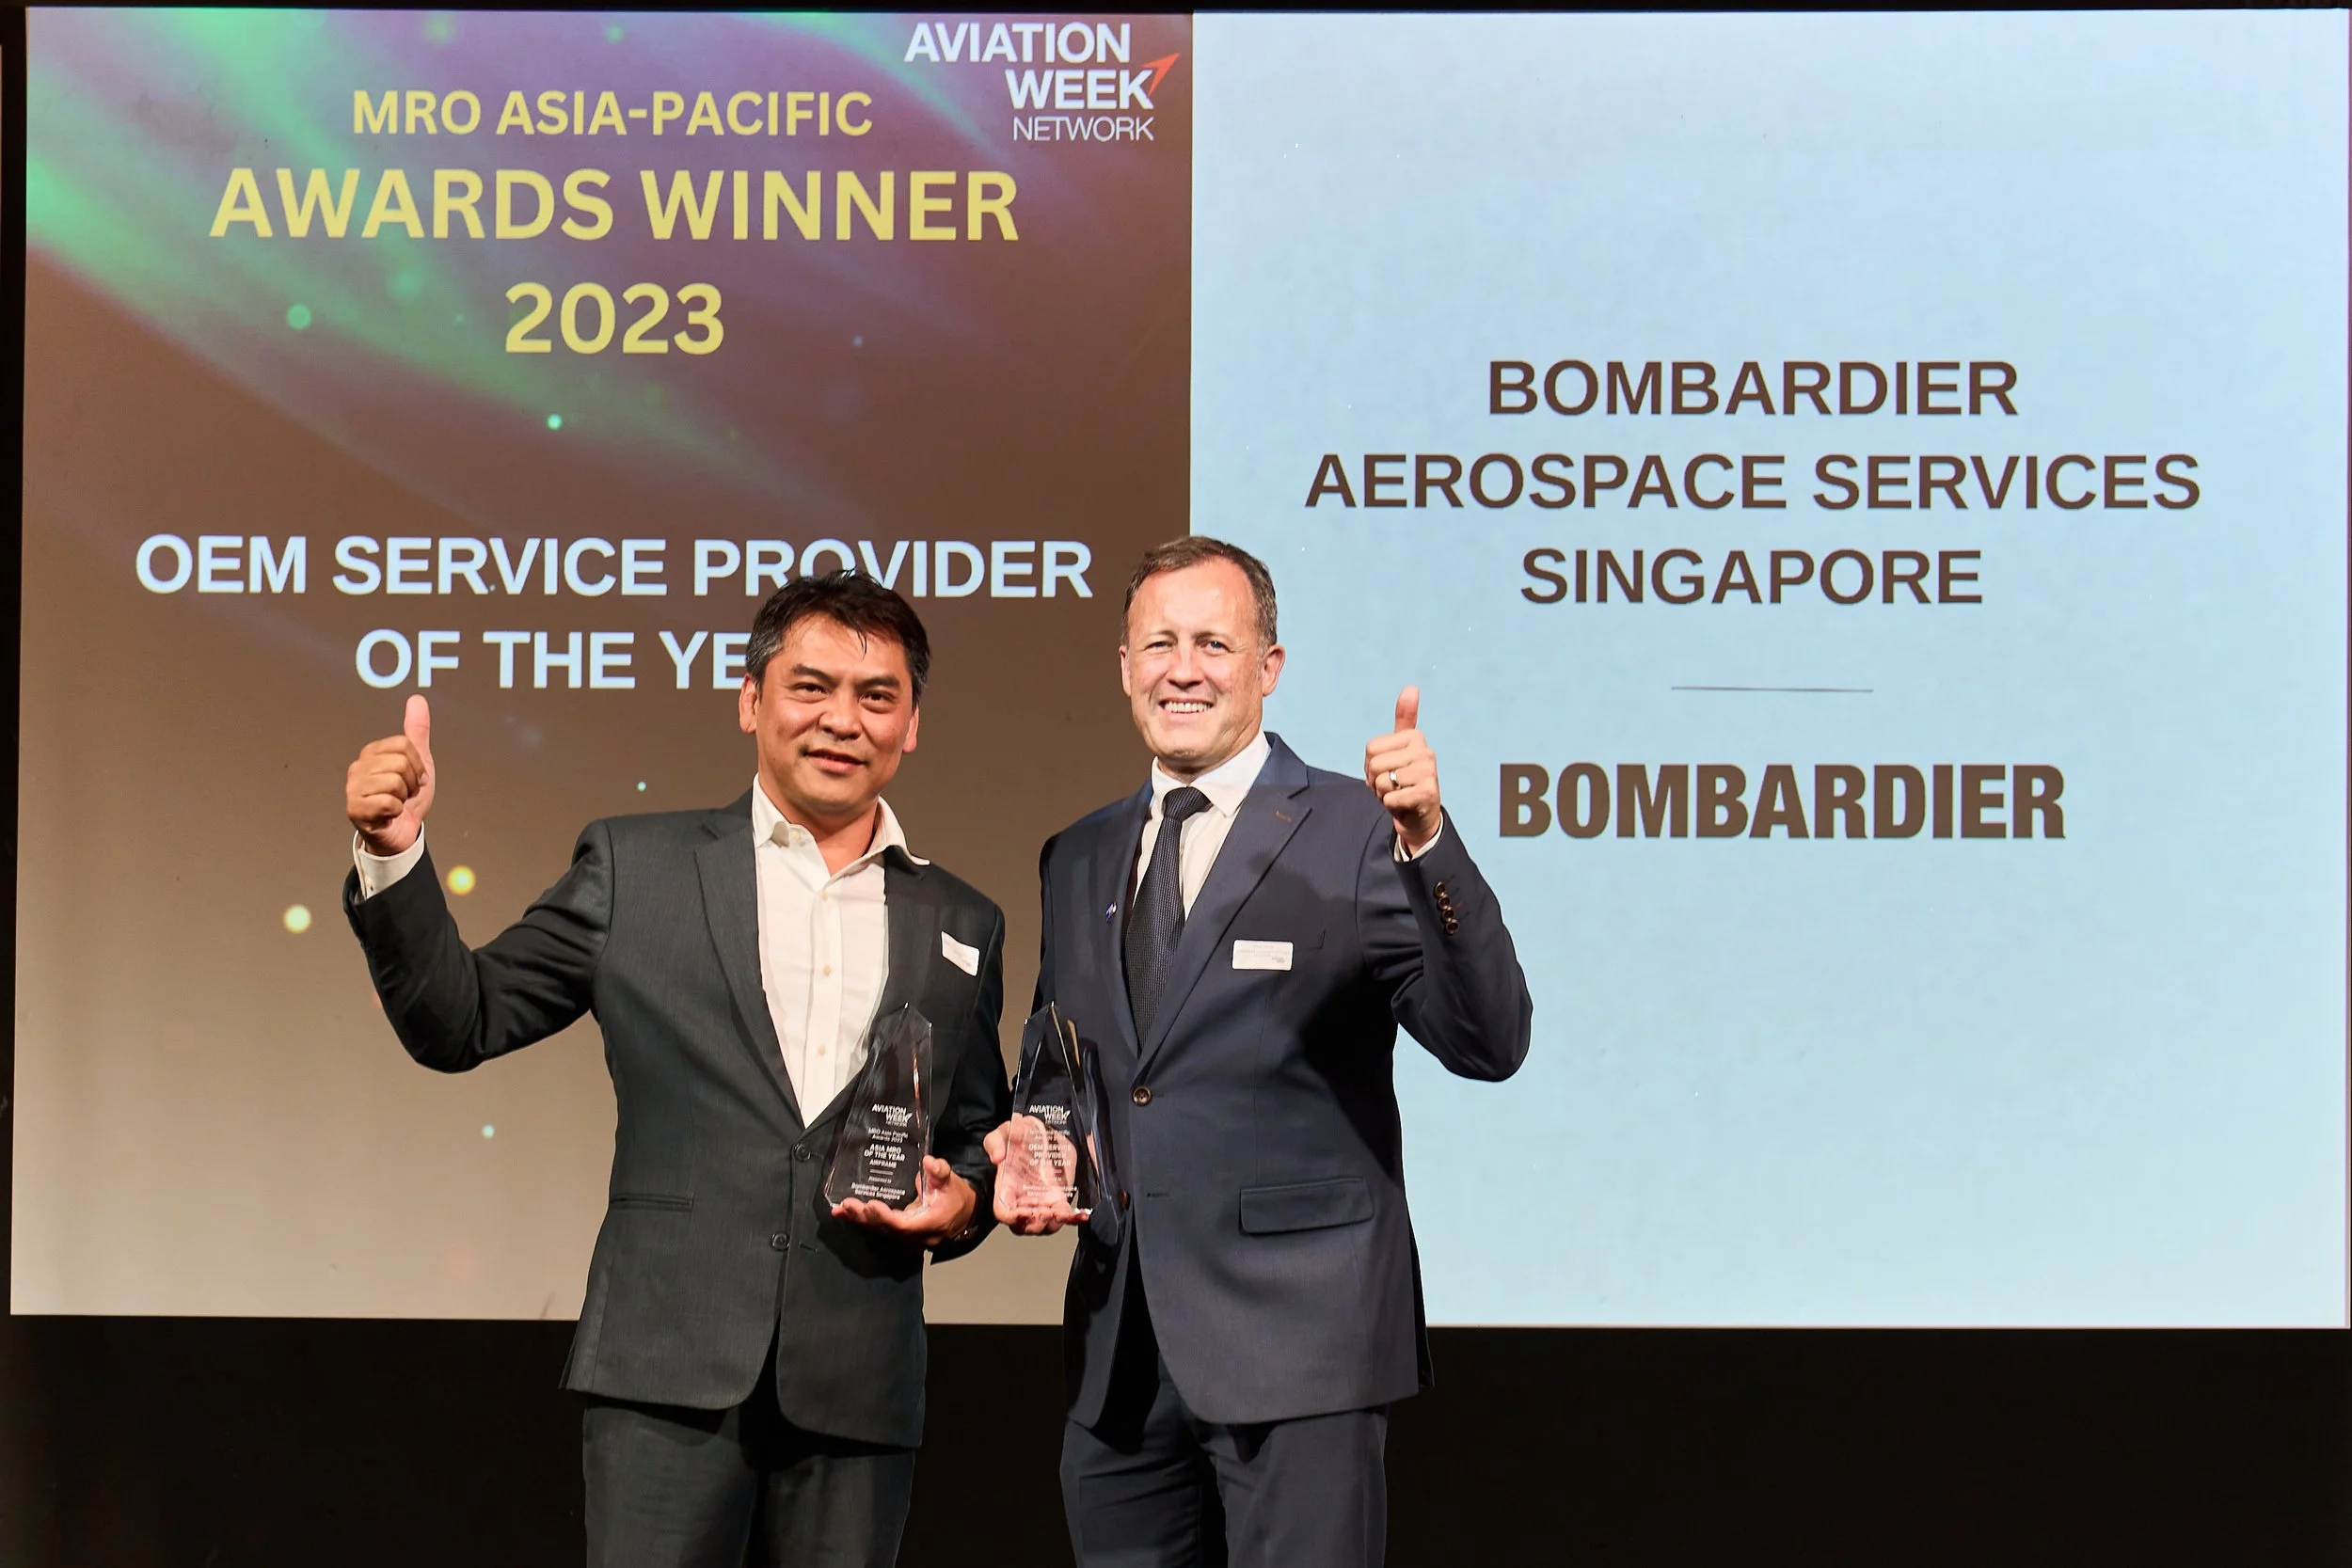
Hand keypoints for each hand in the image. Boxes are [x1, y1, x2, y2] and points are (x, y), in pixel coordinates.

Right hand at [345, 694, 435, 856]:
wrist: (404, 832)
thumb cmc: (408, 797)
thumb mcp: (419, 761)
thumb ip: (417, 731)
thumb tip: (417, 700)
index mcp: (371, 752)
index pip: (404, 744)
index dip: (418, 764)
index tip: (414, 777)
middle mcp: (358, 767)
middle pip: (400, 762)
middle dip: (411, 782)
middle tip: (405, 793)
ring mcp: (353, 788)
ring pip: (394, 782)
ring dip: (404, 797)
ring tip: (397, 803)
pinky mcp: (354, 809)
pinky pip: (388, 802)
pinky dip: (396, 811)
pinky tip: (389, 815)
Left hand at [831, 1155, 977, 1246]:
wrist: (964, 1213)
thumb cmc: (955, 1197)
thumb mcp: (950, 1181)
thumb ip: (939, 1171)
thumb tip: (928, 1161)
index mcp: (929, 1224)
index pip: (903, 1224)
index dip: (886, 1217)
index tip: (871, 1204)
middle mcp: (916, 1236)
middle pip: (887, 1230)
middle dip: (866, 1217)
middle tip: (848, 1205)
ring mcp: (908, 1239)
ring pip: (881, 1231)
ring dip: (860, 1220)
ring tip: (841, 1210)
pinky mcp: (901, 1235)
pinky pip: (881, 1230)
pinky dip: (864, 1221)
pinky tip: (847, 1214)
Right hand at [984, 1118, 1088, 1236]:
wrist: (1044, 1133)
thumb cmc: (1020, 1134)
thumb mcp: (1005, 1131)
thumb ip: (995, 1141)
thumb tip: (998, 1157)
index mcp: (1006, 1186)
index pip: (1003, 1211)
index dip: (1011, 1217)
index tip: (1023, 1213)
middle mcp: (1022, 1199)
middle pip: (1023, 1225)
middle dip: (1035, 1225)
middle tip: (1046, 1213)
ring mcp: (1040, 1201)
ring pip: (1043, 1225)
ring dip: (1053, 1224)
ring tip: (1063, 1213)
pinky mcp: (1057, 1199)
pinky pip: (1063, 1215)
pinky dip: (1072, 1218)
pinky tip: (1081, 1215)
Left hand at [1364, 686, 1440, 851]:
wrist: (1420, 816)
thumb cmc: (1404, 780)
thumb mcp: (1400, 748)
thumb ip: (1405, 718)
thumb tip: (1411, 687)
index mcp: (1415, 737)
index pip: (1371, 748)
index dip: (1371, 765)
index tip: (1388, 771)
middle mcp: (1425, 751)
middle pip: (1375, 764)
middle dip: (1376, 781)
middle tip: (1392, 786)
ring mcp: (1428, 772)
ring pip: (1382, 782)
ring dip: (1383, 794)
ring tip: (1398, 794)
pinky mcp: (1427, 793)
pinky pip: (1390, 799)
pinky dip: (1391, 806)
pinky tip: (1404, 805)